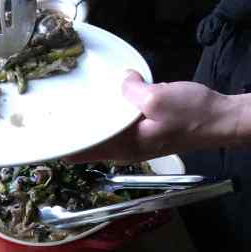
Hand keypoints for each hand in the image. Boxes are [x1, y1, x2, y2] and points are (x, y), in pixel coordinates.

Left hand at [67, 70, 248, 163]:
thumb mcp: (158, 98)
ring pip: (103, 138)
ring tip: (74, 112)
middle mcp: (123, 151)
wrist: (219, 120)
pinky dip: (109, 120)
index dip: (64, 148)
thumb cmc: (191, 116)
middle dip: (74, 135)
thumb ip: (133, 92)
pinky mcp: (143, 135)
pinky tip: (106, 106)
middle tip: (55, 120)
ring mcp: (133, 145)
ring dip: (92, 126)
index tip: (47, 141)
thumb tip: (121, 81)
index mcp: (122, 148)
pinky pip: (117, 129)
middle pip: (89, 146)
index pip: (83, 153)